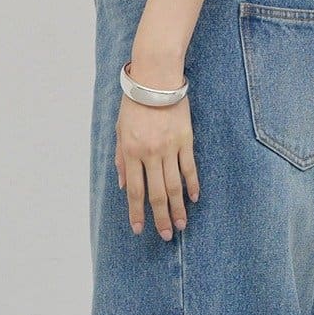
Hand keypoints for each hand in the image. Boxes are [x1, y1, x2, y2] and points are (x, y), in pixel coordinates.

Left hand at [116, 91, 198, 240]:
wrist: (155, 79)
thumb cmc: (134, 104)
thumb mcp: (119, 130)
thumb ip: (121, 159)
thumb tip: (123, 186)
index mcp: (131, 152)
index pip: (135, 190)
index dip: (137, 212)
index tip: (139, 229)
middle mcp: (150, 153)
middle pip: (156, 193)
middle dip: (160, 217)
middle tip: (165, 235)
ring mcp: (169, 148)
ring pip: (174, 185)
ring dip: (178, 207)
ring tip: (181, 225)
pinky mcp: (185, 140)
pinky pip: (189, 168)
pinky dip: (192, 184)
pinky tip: (193, 198)